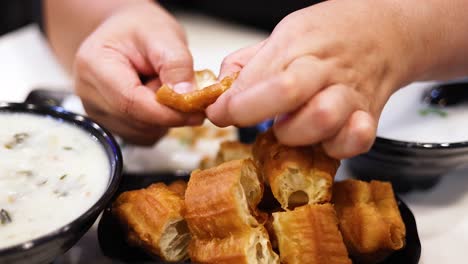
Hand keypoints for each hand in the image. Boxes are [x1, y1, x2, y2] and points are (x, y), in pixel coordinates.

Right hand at [74, 2, 202, 144]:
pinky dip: (158, 123)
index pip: (130, 102)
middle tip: (188, 90)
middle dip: (169, 113)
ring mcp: (97, 111)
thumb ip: (176, 64)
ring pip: (141, 132)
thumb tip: (186, 97)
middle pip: (136, 120)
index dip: (166, 112)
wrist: (127, 33)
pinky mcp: (110, 124)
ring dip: (164, 117)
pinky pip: (142, 136)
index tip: (196, 111)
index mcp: (94, 65)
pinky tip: (158, 99)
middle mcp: (88, 93)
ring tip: (165, 86)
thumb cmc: (142, 29)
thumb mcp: (164, 35)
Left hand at [207, 0, 424, 157]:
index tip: (217, 111)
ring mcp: (349, 95)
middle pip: (288, 91)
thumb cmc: (331, 35)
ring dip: (295, 133)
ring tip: (289, 127)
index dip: (231, 100)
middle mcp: (325, 69)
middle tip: (243, 117)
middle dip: (253, 111)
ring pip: (322, 119)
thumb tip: (218, 92)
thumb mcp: (285, 34)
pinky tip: (323, 139)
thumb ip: (247, 63)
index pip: (259, 73)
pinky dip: (335, 146)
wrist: (385, 34)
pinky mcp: (368, 118)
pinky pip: (354, 141)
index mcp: (299, 43)